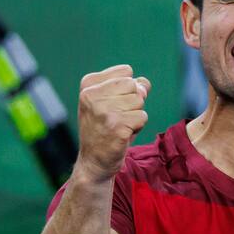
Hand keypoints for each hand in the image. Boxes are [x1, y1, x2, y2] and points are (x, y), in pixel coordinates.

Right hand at [75, 64, 150, 181]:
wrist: (93, 161)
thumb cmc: (105, 129)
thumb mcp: (111, 102)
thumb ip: (129, 87)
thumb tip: (144, 83)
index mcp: (88, 85)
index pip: (126, 72)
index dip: (127, 89)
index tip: (113, 104)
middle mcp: (92, 96)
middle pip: (134, 86)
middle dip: (133, 102)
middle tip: (118, 117)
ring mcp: (104, 112)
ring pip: (139, 101)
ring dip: (135, 116)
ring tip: (119, 126)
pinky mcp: (117, 127)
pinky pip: (142, 117)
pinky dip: (138, 127)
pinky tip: (123, 135)